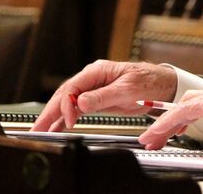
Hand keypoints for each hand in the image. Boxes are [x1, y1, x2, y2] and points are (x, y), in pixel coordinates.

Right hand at [31, 60, 176, 131]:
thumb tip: (81, 102)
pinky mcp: (98, 100)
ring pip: (68, 103)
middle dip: (50, 112)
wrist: (164, 85)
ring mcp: (94, 89)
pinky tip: (57, 128)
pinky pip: (77, 109)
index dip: (66, 104)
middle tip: (38, 128)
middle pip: (65, 95)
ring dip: (54, 117)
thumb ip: (104, 96)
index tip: (69, 120)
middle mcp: (93, 78)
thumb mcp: (128, 89)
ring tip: (41, 131)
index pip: (73, 87)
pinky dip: (66, 118)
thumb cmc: (150, 81)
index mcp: (98, 71)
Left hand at [138, 84, 202, 149]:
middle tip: (154, 138)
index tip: (168, 131)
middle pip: (182, 106)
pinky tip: (158, 132)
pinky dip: (167, 123)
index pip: (194, 106)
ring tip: (149, 139)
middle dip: (166, 123)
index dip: (178, 119)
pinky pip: (182, 112)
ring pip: (179, 109)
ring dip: (162, 125)